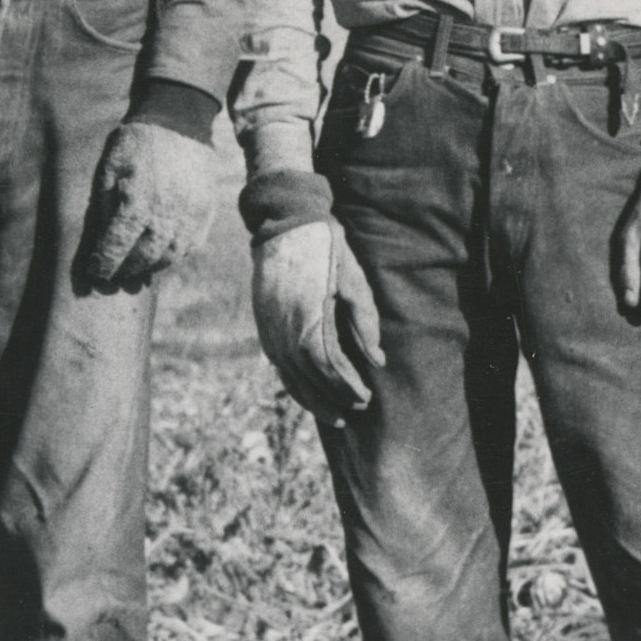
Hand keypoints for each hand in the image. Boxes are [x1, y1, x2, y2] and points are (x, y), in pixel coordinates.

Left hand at [75, 120, 220, 291]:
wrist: (178, 120)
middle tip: (113, 276)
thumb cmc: (135, 143)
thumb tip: (95, 240)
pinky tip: (161, 256)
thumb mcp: (108, 168)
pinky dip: (175, 256)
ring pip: (170, 256)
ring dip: (151, 267)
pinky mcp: (207, 210)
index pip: (117, 246)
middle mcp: (167, 212)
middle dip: (125, 270)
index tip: (94, 273)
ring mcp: (191, 213)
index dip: (104, 264)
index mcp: (136, 201)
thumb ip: (102, 204)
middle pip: (144, 257)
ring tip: (136, 269)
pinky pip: (192, 245)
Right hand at [252, 222, 382, 416]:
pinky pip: (278, 365)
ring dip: (312, 399)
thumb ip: (364, 323)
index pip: (330, 371)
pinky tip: (307, 390)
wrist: (285, 225)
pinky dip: (294, 383)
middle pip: (309, 382)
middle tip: (356, 410)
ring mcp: (270, 332)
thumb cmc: (327, 251)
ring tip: (333, 414)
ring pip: (290, 378)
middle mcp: (284, 335)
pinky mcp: (264, 327)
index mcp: (309, 325)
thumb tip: (377, 360)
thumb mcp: (353, 282)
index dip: (348, 388)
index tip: (366, 398)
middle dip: (333, 399)